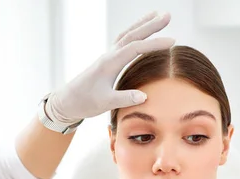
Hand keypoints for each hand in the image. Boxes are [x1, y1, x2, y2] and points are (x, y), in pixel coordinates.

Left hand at [45, 11, 174, 123]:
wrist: (67, 101)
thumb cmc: (84, 102)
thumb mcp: (104, 103)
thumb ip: (124, 98)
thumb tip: (144, 96)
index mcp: (109, 63)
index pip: (135, 48)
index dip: (154, 44)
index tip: (172, 42)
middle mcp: (109, 55)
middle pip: (132, 34)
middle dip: (151, 25)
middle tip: (168, 15)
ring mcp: (108, 56)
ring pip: (127, 34)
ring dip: (142, 24)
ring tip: (157, 15)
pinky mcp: (107, 60)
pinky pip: (123, 41)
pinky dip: (134, 33)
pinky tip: (141, 32)